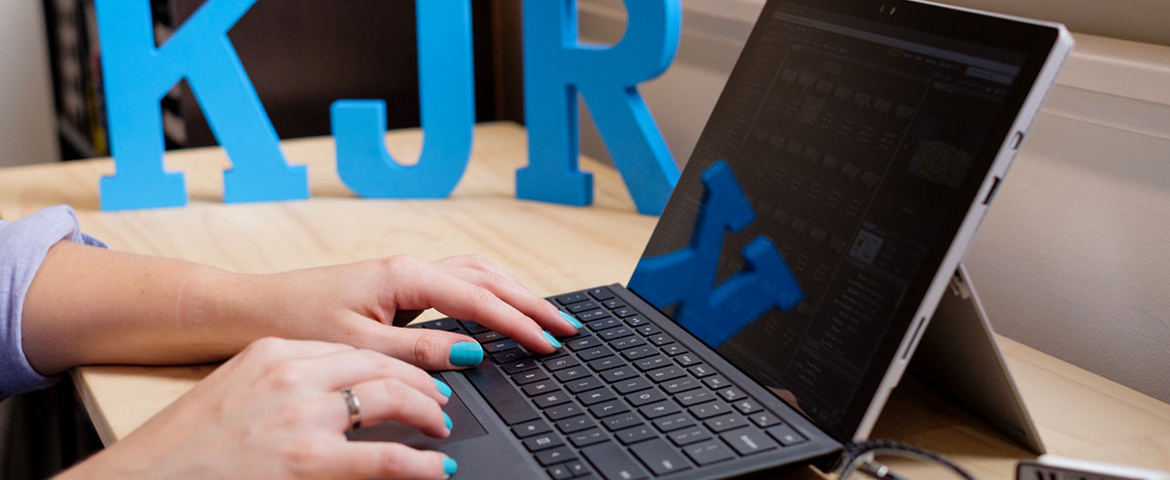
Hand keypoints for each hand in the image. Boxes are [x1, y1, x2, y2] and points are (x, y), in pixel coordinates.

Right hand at [57, 338, 457, 479]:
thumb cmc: (183, 447)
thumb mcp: (235, 392)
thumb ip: (282, 384)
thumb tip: (332, 396)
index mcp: (273, 353)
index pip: (351, 349)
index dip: (390, 364)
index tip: (409, 375)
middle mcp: (292, 374)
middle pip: (380, 364)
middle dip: (420, 382)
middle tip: (438, 401)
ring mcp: (303, 416)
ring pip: (392, 398)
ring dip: (427, 412)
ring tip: (439, 427)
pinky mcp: (309, 460)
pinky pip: (386, 457)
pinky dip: (420, 464)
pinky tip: (435, 469)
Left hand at [233, 255, 578, 369]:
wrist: (252, 308)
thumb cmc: (295, 322)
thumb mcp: (357, 346)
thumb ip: (417, 352)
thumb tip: (471, 355)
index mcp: (404, 276)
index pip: (480, 299)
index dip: (520, 323)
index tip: (551, 342)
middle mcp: (409, 267)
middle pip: (489, 278)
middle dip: (532, 302)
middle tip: (568, 327)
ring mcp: (404, 273)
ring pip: (477, 274)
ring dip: (514, 293)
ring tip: (545, 316)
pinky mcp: (397, 285)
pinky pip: (458, 282)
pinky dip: (489, 293)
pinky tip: (498, 307)